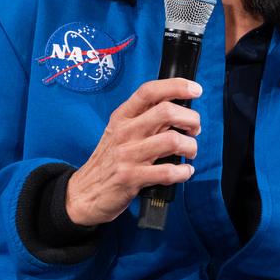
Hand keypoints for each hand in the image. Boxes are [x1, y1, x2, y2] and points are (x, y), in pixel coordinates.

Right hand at [65, 78, 201, 225]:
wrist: (83, 193)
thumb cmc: (108, 161)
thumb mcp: (119, 132)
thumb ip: (144, 120)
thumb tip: (180, 110)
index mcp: (122, 117)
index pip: (149, 91)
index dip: (176, 86)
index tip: (195, 89)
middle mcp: (124, 132)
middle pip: (166, 112)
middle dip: (191, 119)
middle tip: (194, 129)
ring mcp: (127, 155)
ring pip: (172, 141)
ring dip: (191, 147)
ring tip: (190, 153)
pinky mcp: (131, 178)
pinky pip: (168, 171)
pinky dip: (184, 172)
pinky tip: (184, 172)